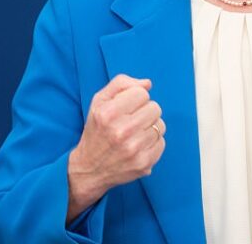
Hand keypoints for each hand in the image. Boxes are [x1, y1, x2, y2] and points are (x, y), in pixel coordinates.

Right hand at [66, 74, 165, 222]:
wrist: (89, 169)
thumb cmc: (97, 130)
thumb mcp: (99, 101)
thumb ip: (121, 84)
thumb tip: (148, 84)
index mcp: (108, 113)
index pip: (142, 93)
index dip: (135, 98)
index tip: (127, 107)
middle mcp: (121, 131)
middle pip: (155, 108)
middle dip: (145, 111)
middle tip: (132, 120)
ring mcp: (133, 149)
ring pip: (160, 125)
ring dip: (150, 127)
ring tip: (135, 133)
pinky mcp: (143, 164)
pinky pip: (162, 142)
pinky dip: (153, 142)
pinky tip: (139, 145)